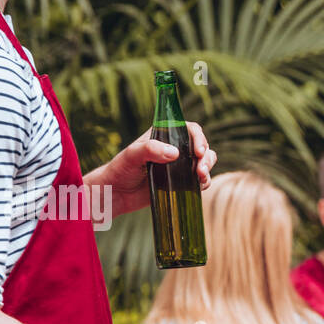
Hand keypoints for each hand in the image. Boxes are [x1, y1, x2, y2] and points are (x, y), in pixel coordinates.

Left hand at [85, 122, 217, 217]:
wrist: (116, 194)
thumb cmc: (119, 170)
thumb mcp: (131, 156)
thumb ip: (150, 149)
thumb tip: (174, 153)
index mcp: (163, 135)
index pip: (189, 129)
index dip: (199, 138)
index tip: (199, 151)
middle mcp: (173, 148)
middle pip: (201, 146)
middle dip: (206, 157)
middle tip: (200, 170)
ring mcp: (178, 166)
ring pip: (204, 162)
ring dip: (208, 169)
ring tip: (200, 178)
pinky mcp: (180, 182)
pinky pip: (199, 180)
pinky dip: (204, 182)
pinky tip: (199, 187)